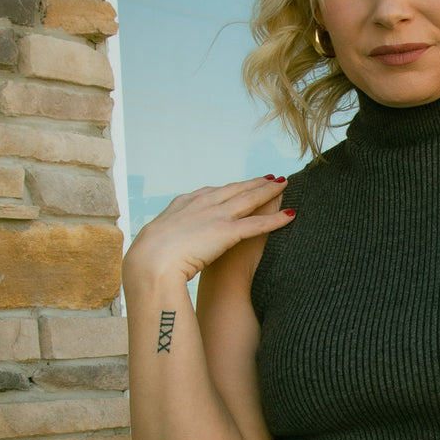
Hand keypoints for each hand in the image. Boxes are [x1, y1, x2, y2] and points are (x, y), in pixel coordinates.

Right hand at [122, 175, 292, 285]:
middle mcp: (203, 204)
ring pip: (249, 199)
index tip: (242, 184)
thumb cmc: (149, 257)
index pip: (213, 191)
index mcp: (185, 203)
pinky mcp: (226, 232)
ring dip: (268, 191)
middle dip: (255, 182)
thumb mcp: (157, 239)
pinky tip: (290, 214)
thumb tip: (165, 240)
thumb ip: (169, 235)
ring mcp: (216, 216)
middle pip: (236, 189)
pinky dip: (276, 219)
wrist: (151, 262)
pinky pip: (258, 224)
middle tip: (271, 176)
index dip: (231, 187)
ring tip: (284, 183)